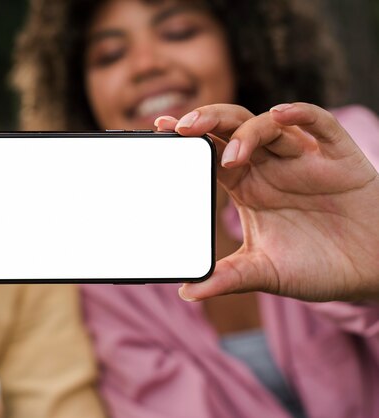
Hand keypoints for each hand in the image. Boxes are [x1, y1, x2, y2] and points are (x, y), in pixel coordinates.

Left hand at [156, 103, 378, 301]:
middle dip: (207, 121)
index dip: (188, 140)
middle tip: (181, 128)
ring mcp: (303, 159)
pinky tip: (281, 114)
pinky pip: (319, 124)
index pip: (210, 153)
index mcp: (248, 186)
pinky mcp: (337, 157)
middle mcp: (270, 167)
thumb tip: (185, 291)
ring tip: (231, 156)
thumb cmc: (318, 267)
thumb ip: (227, 278)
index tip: (161, 131)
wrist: (372, 271)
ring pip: (269, 125)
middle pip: (232, 128)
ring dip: (246, 133)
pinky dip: (300, 115)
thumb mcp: (264, 272)